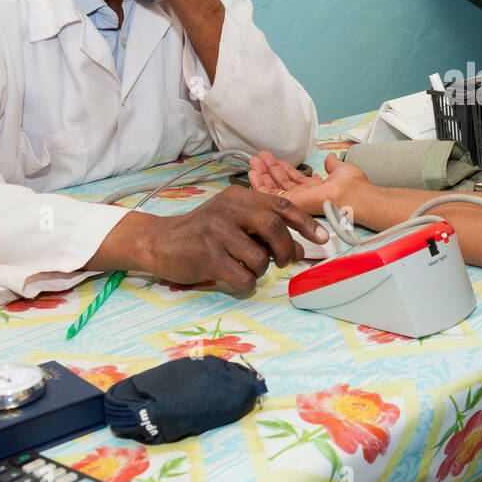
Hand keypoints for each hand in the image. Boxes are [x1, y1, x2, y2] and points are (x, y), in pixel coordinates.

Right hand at [143, 184, 328, 294]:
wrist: (159, 242)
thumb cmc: (204, 233)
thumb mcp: (236, 223)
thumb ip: (266, 232)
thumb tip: (300, 249)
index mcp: (240, 196)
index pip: (281, 205)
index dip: (306, 222)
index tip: (322, 238)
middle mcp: (228, 209)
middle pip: (274, 227)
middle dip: (285, 249)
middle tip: (283, 262)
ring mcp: (216, 231)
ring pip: (259, 256)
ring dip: (261, 269)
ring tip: (247, 269)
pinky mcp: (206, 255)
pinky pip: (241, 277)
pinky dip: (245, 285)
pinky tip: (235, 281)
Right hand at [248, 151, 367, 215]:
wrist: (352, 195)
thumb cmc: (352, 186)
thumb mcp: (341, 169)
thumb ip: (333, 165)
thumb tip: (330, 158)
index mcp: (315, 189)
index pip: (294, 179)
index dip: (283, 168)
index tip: (274, 160)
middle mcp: (304, 196)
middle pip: (281, 182)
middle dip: (269, 169)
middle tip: (259, 158)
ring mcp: (296, 200)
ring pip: (273, 188)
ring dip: (262, 174)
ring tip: (254, 161)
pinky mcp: (289, 204)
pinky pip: (269, 195)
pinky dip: (259, 184)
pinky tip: (252, 173)